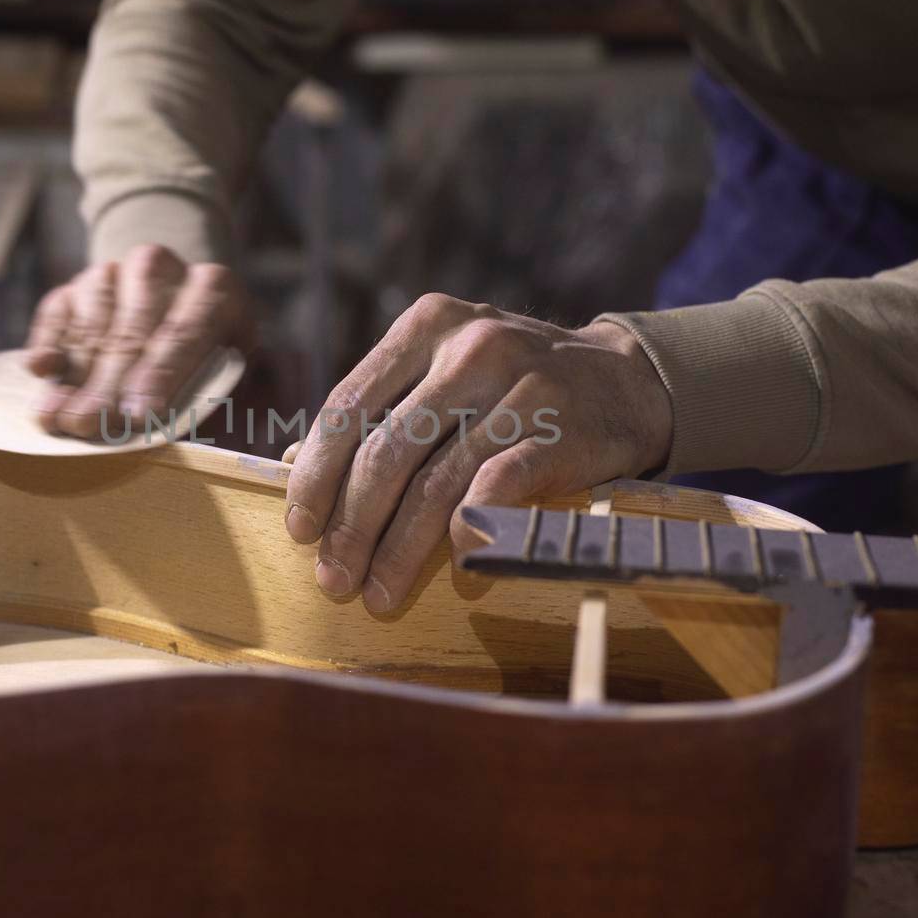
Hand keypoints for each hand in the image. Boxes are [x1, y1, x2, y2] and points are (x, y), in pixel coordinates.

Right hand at [26, 244, 251, 436]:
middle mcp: (162, 270)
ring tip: (60, 416)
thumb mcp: (233, 383)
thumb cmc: (211, 370)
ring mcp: (114, 273)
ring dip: (74, 372)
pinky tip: (41, 370)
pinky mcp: (74, 287)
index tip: (139, 414)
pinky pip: (56, 311)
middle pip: (130, 329)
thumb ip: (225, 405)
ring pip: (91, 321)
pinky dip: (48, 341)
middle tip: (88, 424)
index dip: (160, 374)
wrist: (175, 328)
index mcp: (215, 290)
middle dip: (107, 383)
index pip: (185, 331)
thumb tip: (203, 432)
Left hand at [283, 293, 671, 613]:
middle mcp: (471, 347)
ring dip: (400, 549)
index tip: (299, 527)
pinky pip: (499, 488)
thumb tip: (292, 466)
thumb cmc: (512, 384)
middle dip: (351, 524)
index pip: (349, 405)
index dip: (317, 474)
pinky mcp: (563, 431)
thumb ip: (381, 407)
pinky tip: (454, 568)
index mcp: (427, 325)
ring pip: (437, 481)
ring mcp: (520, 387)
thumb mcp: (445, 370)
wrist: (626, 379)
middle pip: (387, 451)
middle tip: (333, 576)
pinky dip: (469, 531)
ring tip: (379, 593)